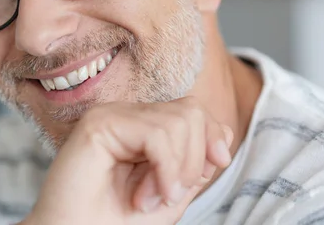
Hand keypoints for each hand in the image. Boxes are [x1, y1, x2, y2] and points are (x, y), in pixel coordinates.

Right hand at [21, 97, 233, 224]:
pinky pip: (156, 133)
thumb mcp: (173, 191)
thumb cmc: (118, 222)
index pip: (192, 109)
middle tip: (171, 195)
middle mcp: (129, 114)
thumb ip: (196, 161)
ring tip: (151, 199)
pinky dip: (165, 168)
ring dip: (177, 170)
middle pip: (191, 111)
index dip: (213, 135)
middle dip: (195, 158)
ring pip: (179, 120)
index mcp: (144, 126)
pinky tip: (145, 196)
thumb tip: (224, 132)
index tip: (214, 167)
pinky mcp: (99, 123)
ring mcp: (113, 115)